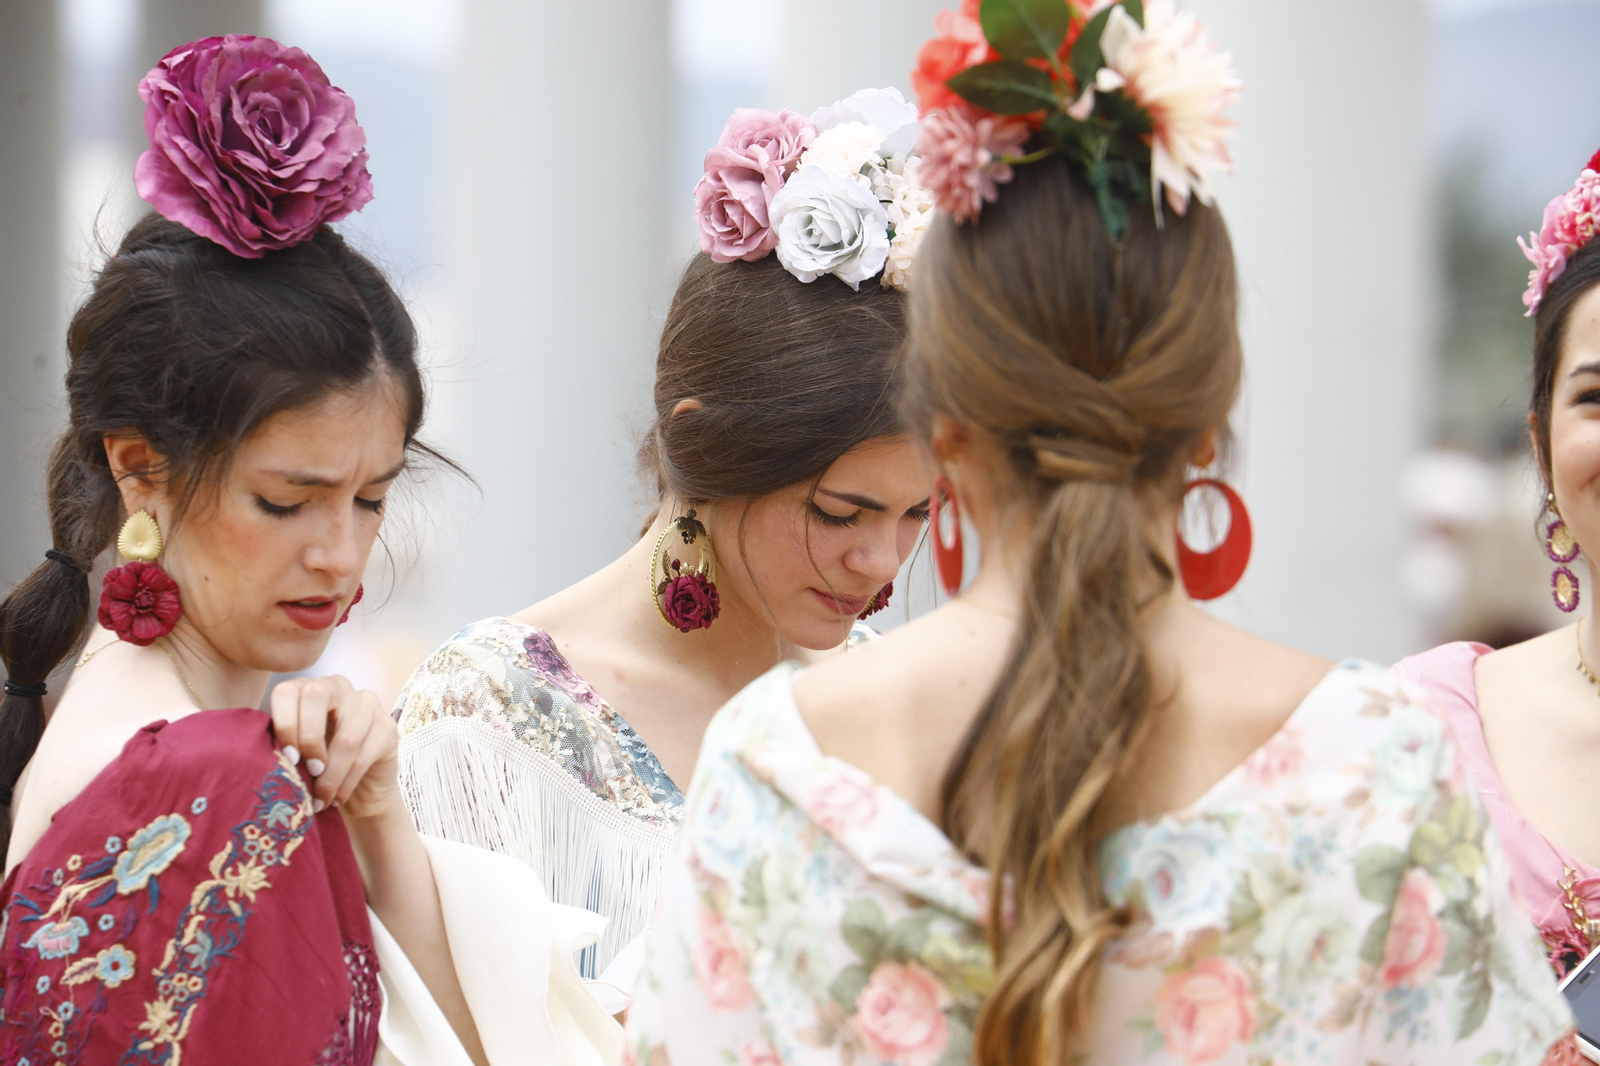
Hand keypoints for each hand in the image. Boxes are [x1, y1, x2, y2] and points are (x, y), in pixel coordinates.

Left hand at [268, 675, 401, 821]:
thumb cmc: (317, 769)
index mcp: (307, 688)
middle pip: (317, 695)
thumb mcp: (293, 753)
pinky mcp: (388, 727)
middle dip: (307, 739)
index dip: (284, 723)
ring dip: (329, 775)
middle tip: (305, 772)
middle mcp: (338, 686)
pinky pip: (365, 755)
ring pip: (346, 736)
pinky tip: (336, 798)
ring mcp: (367, 703)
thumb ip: (281, 745)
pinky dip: (346, 782)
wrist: (357, 792)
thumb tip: (260, 757)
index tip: (286, 759)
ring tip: (318, 799)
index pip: (287, 691)